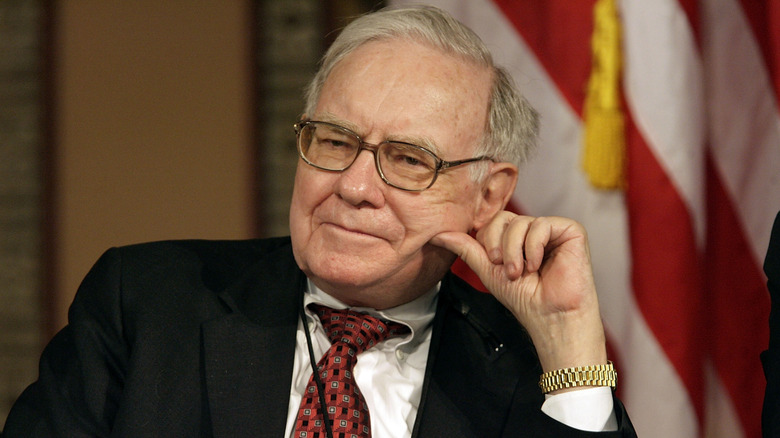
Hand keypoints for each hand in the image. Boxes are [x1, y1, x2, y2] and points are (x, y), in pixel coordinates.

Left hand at [431, 212, 606, 377]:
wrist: (550, 317)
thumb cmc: (524, 298)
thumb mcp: (488, 270)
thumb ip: (466, 248)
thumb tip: (438, 235)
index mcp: (516, 238)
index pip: (492, 221)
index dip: (488, 242)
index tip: (495, 265)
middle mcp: (533, 231)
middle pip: (503, 217)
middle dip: (499, 246)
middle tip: (506, 269)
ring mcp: (552, 230)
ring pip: (521, 221)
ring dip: (515, 251)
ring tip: (522, 272)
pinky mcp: (571, 231)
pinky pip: (542, 224)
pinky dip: (534, 247)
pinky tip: (539, 265)